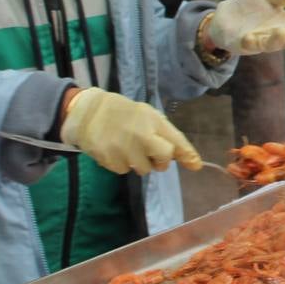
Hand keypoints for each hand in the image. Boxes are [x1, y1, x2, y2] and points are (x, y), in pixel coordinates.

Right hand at [60, 87, 202, 174]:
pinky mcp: (109, 159)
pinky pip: (124, 170)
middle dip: (161, 161)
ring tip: (129, 148)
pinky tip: (115, 150)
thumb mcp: (148, 117)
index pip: (176, 141)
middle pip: (164, 159)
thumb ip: (168, 136)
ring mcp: (124, 148)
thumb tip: (193, 162)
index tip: (196, 165)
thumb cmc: (125, 114)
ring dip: (139, 163)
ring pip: (144, 169)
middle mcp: (141, 135)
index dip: (188, 155)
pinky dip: (122, 164)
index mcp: (153, 121)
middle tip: (151, 154)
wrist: (88, 112)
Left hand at [207, 0, 284, 55]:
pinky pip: (247, 45)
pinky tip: (251, 37)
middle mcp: (274, 35)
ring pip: (269, 44)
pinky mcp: (242, 44)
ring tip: (281, 32)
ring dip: (276, 40)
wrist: (224, 16)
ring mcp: (259, 41)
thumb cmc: (250, 7)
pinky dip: (250, 42)